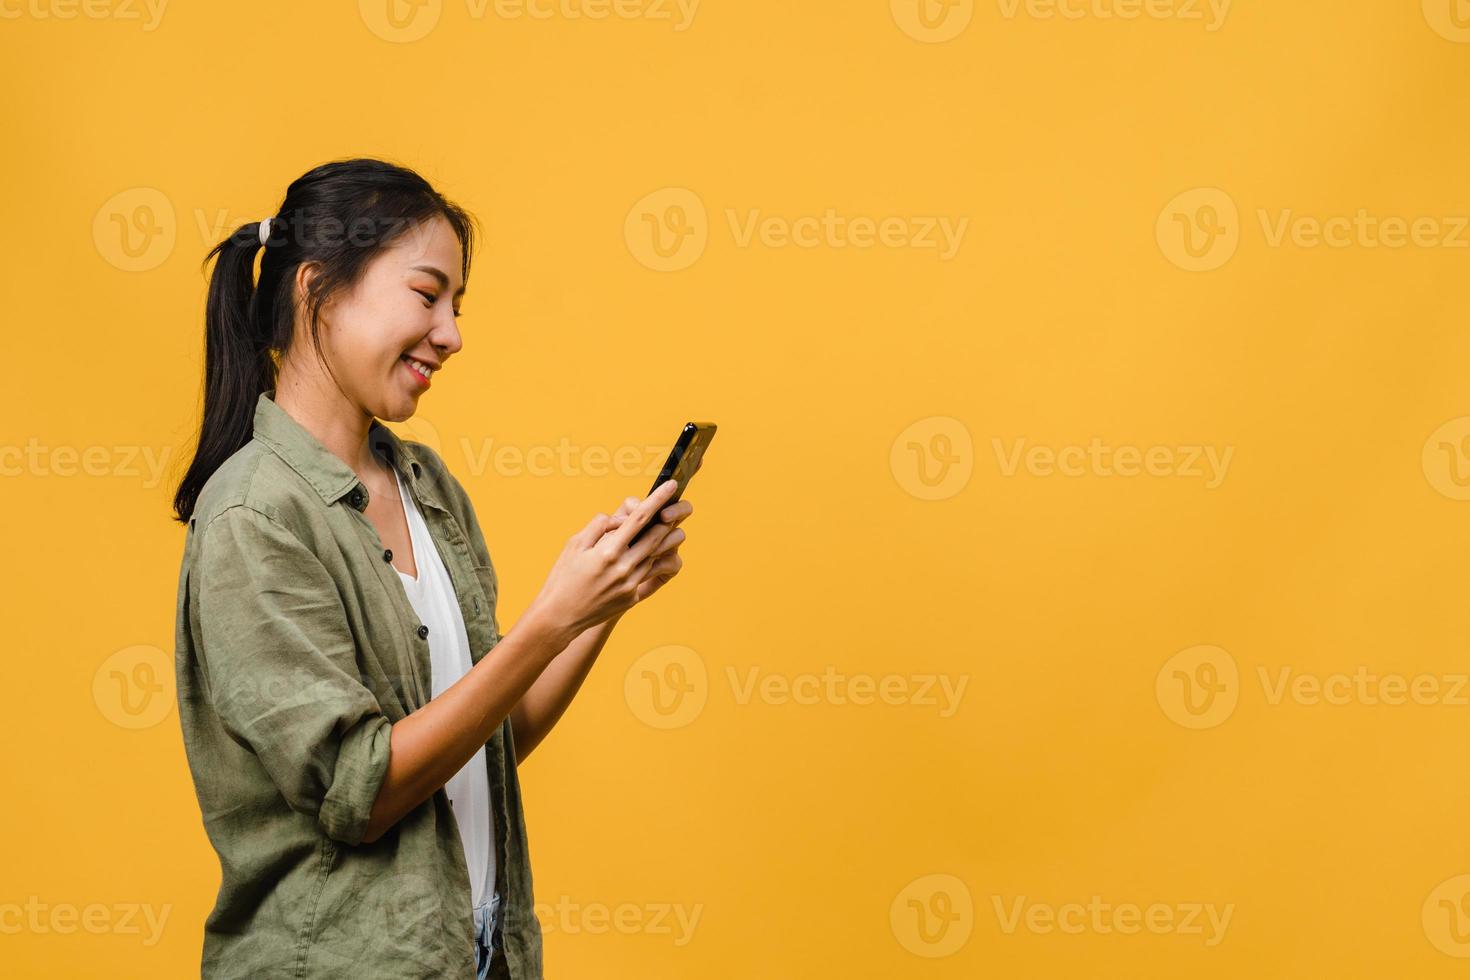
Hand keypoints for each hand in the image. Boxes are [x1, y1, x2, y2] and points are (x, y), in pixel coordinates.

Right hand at [523, 480, 682, 642]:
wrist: (560, 617)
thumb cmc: (563, 577)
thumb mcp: (574, 544)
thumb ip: (599, 526)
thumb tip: (619, 519)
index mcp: (609, 551)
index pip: (640, 518)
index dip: (658, 499)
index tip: (672, 485)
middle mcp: (624, 568)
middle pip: (657, 537)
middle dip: (667, 521)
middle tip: (673, 509)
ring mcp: (630, 585)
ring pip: (656, 556)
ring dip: (664, 541)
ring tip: (669, 530)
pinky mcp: (632, 597)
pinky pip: (646, 574)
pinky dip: (648, 562)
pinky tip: (646, 556)